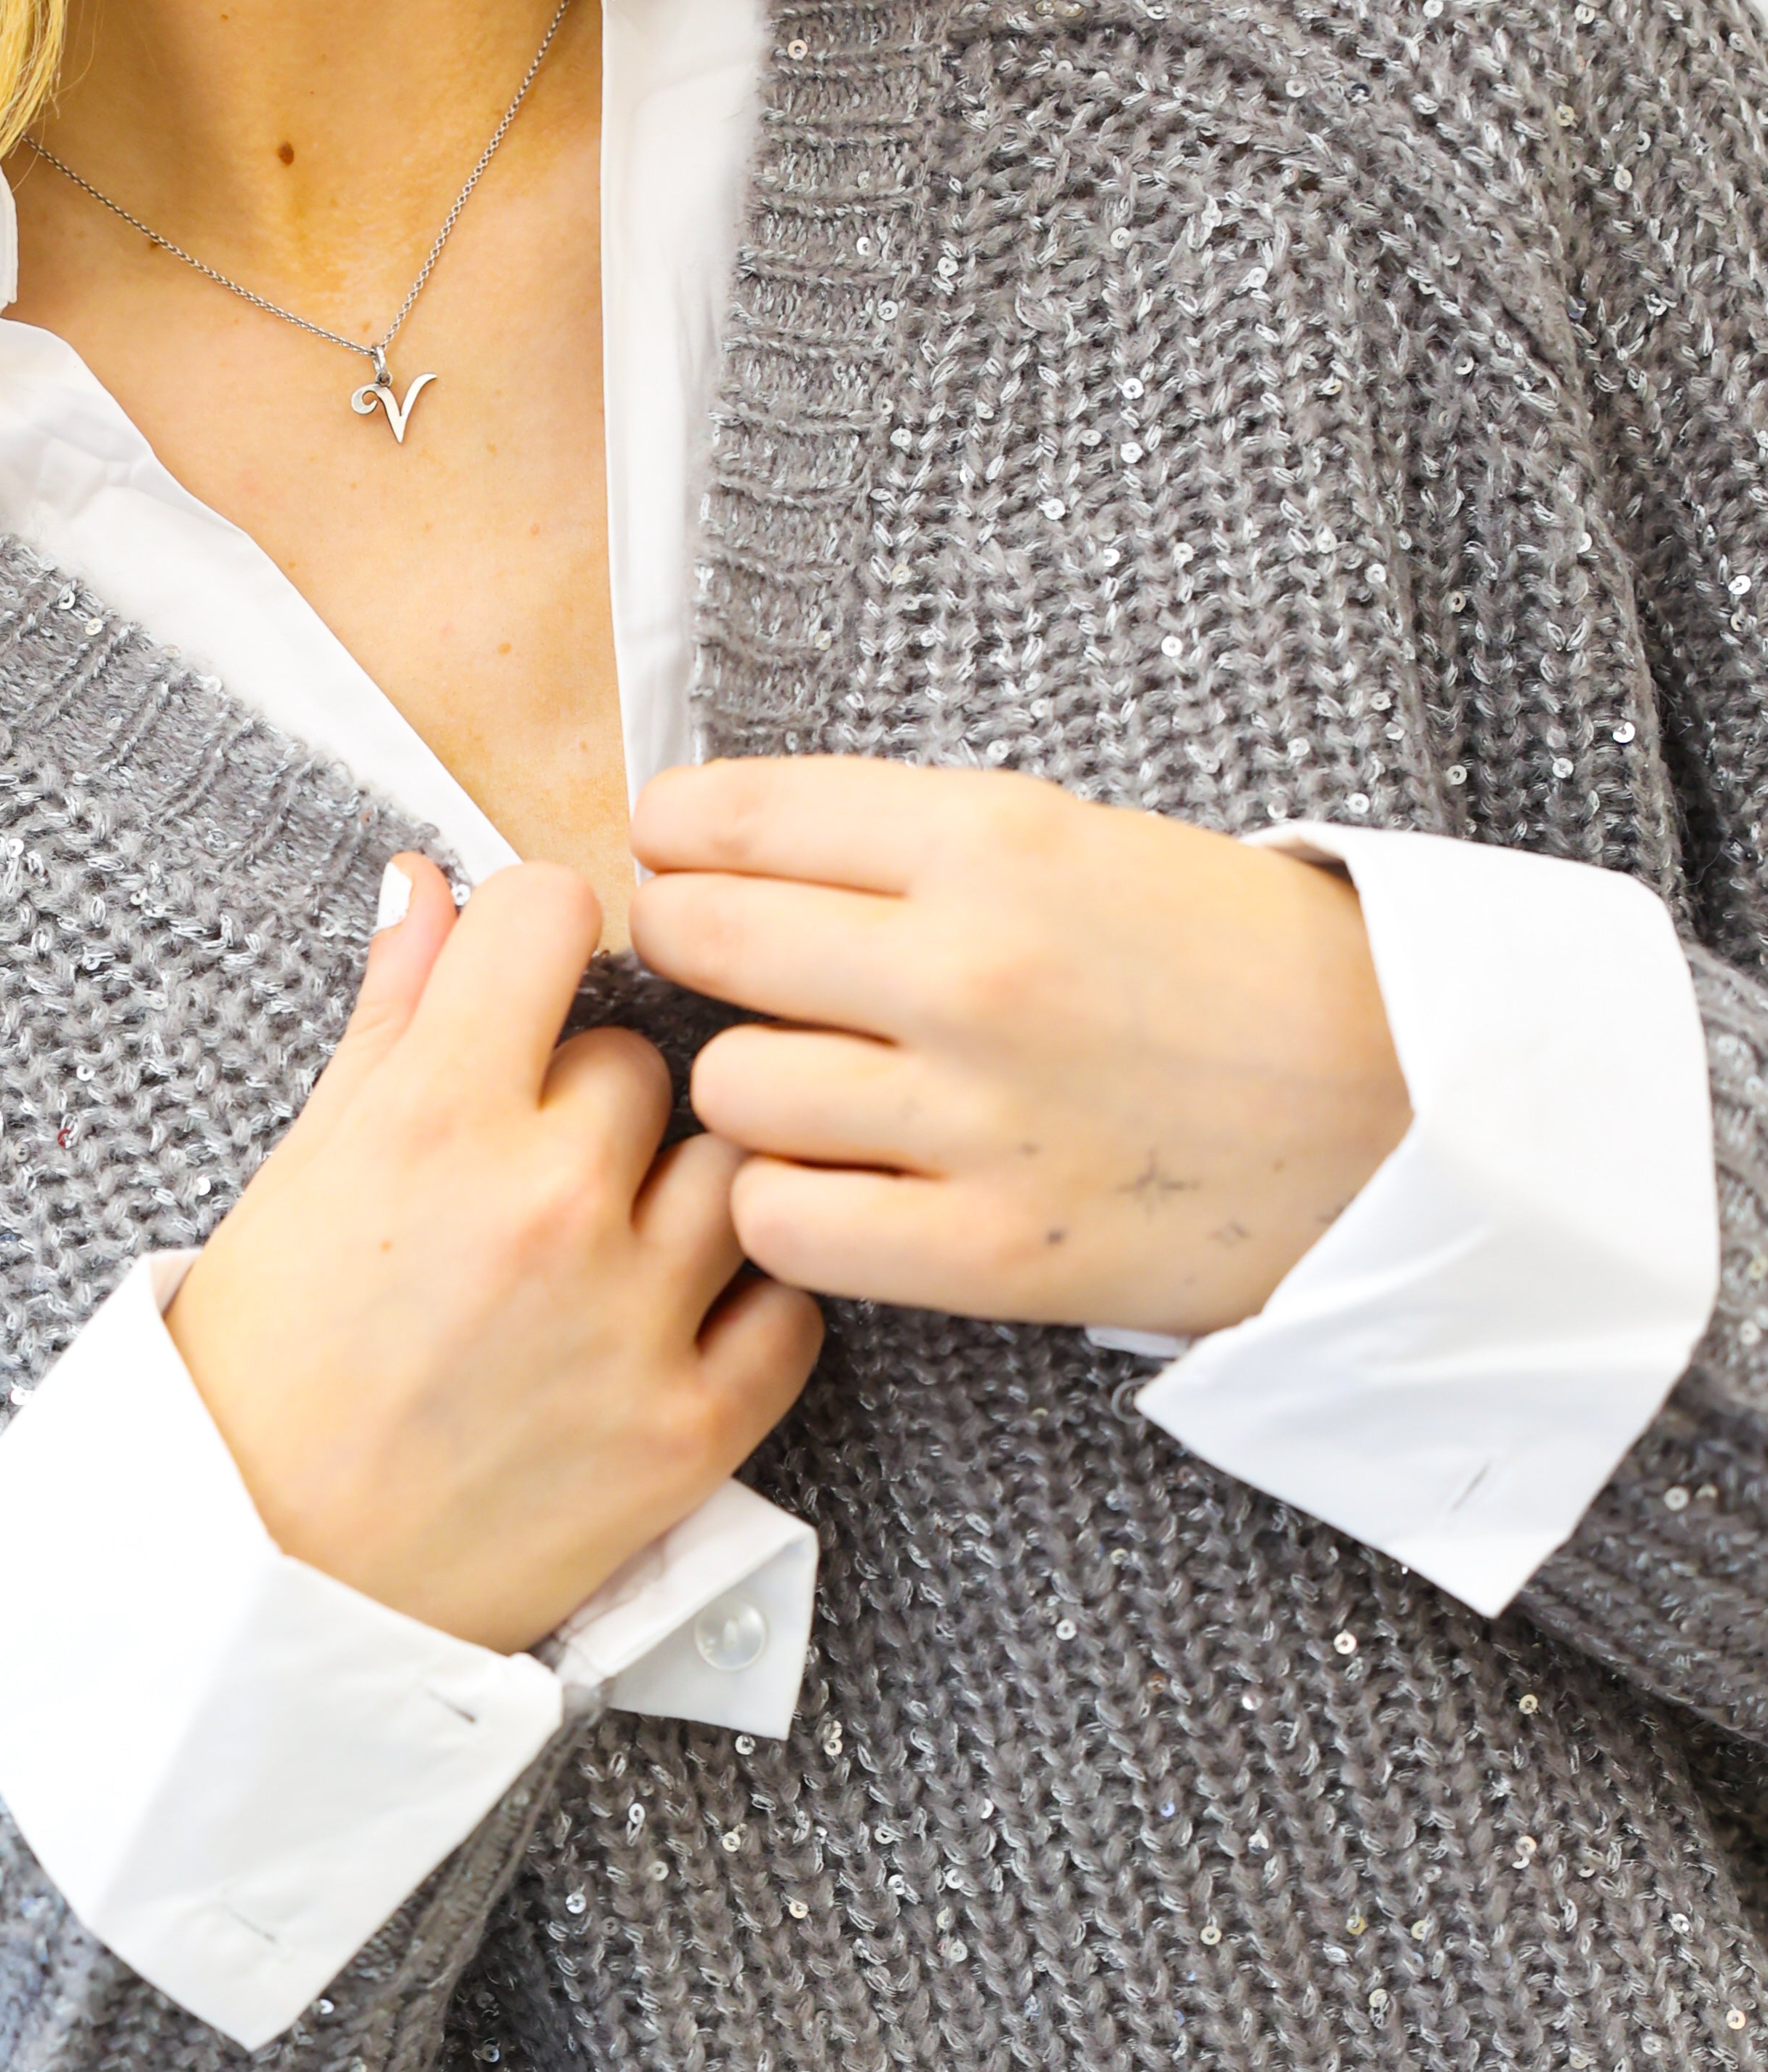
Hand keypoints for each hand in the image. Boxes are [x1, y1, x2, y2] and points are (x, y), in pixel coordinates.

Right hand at [165, 857, 824, 1653]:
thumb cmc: (265, 1382)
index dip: (535, 940)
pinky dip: (744, 1306)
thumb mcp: (299, 1177)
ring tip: (602, 1253)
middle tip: (524, 1177)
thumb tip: (429, 886)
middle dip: (587, 1101)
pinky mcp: (690, 1432)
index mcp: (432, 1119)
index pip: (550, 915)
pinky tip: (670, 1323)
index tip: (524, 990)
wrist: (270, 1583)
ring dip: (675, 1193)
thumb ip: (388, 1022)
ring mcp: (631, 1320)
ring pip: (727, 1167)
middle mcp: (547, 1202)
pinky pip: (788, 1307)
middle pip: (641, 1058)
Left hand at [631, 760, 1412, 1335]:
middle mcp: (966, 972)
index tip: (671, 852)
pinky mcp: (986, 1251)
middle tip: (716, 962)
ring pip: (728, 1090)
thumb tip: (729, 843)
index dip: (676, 838)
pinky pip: (781, 1222)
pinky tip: (834, 1182)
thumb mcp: (1084, 841)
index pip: (735, 820)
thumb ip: (915, 845)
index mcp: (992, 842)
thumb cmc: (1236, 967)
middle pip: (703, 942)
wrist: (1400, 1111)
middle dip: (690, 944)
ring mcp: (971, 1120)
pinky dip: (783, 1205)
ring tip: (807, 1087)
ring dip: (746, 1089)